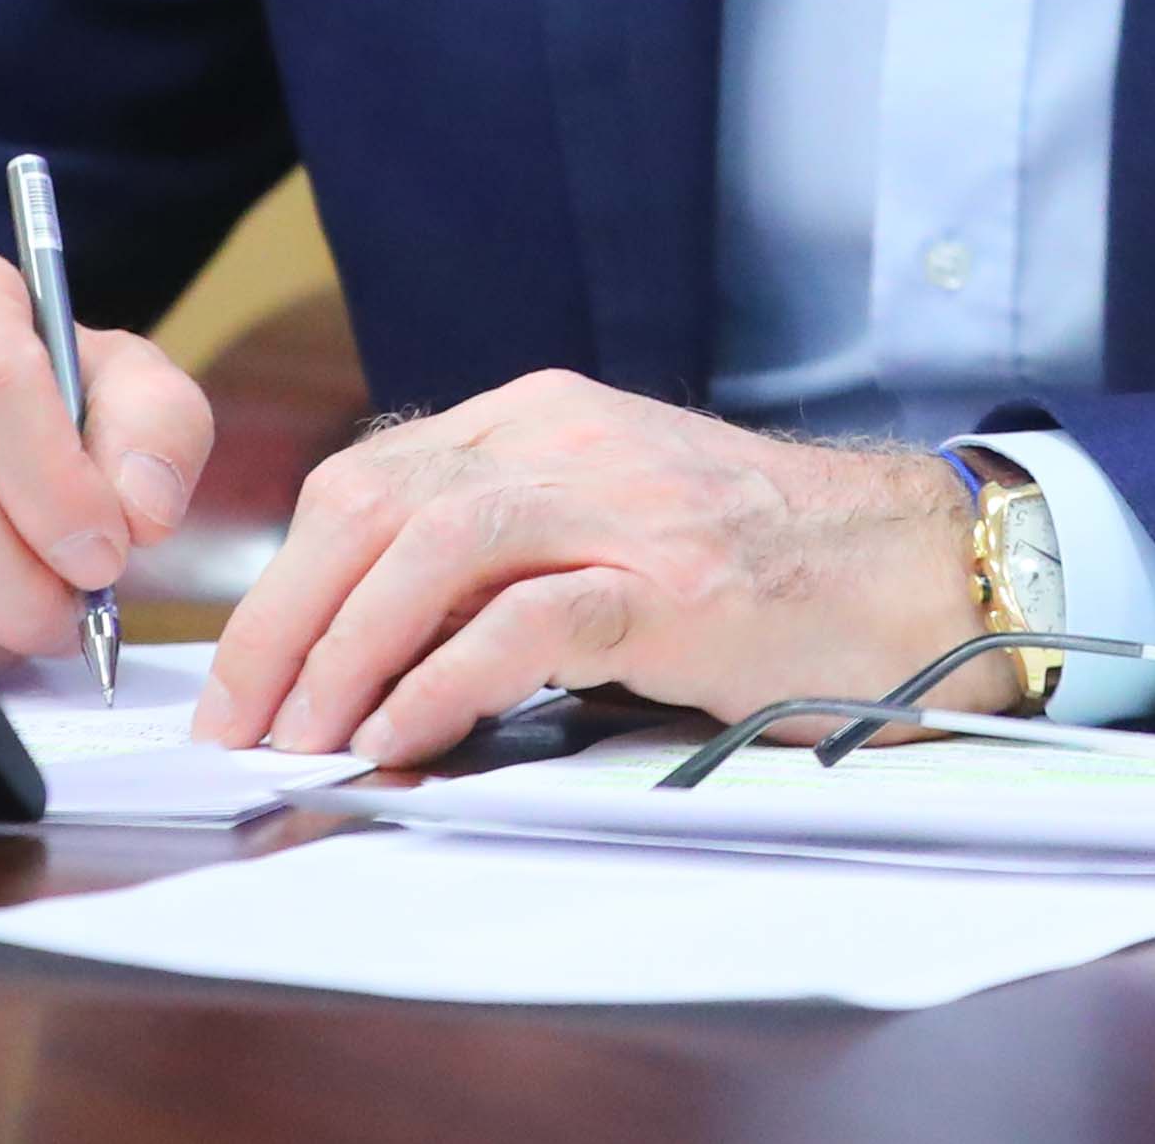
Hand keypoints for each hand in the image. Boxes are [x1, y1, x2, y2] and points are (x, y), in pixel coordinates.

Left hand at [193, 371, 1006, 764]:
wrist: (914, 567)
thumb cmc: (758, 566)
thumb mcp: (607, 523)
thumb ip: (502, 554)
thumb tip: (366, 650)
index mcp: (537, 416)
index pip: (366, 480)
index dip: (284, 580)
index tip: (243, 677)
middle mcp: (564, 436)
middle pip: (371, 509)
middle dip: (282, 624)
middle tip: (240, 725)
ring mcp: (620, 502)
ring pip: (429, 551)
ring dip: (344, 654)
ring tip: (305, 738)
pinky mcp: (673, 579)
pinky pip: (526, 620)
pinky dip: (444, 680)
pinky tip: (402, 735)